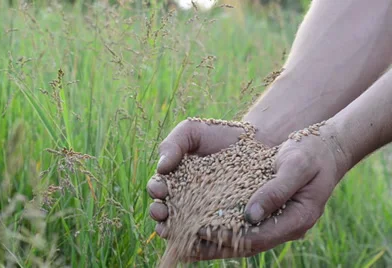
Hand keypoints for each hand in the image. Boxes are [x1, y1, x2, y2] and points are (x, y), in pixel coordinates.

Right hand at [147, 119, 273, 237]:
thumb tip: (161, 168)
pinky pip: (208, 237)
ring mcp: (203, 214)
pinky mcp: (223, 224)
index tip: (160, 187)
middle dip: (159, 213)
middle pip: (165, 212)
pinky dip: (200, 242)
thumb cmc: (218, 135)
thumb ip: (172, 144)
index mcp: (172, 179)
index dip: (155, 189)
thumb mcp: (191, 131)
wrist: (254, 141)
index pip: (157, 188)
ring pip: (182, 229)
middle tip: (162, 210)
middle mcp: (183, 200)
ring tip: (173, 229)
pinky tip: (198, 238)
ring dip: (174, 231)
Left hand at [188, 124, 348, 260]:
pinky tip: (198, 224)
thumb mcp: (296, 166)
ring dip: (213, 242)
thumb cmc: (311, 154)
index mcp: (296, 219)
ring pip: (241, 238)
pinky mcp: (267, 213)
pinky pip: (241, 225)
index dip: (227, 237)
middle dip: (213, 247)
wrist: (323, 148)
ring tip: (183, 241)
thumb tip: (250, 215)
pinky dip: (220, 227)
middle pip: (244, 244)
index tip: (198, 232)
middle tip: (182, 245)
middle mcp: (284, 226)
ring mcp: (276, 222)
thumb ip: (276, 190)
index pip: (257, 237)